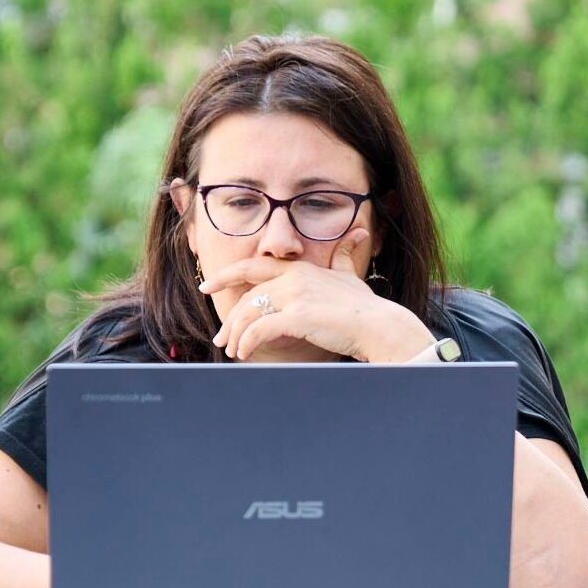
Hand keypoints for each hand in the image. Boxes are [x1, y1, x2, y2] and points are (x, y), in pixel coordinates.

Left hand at [200, 230, 435, 361]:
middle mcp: (294, 278)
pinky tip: (245, 353)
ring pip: (249, 314)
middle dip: (230, 320)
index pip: (254, 268)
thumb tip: (358, 234)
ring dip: (236, 336)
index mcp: (300, 269)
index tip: (208, 286)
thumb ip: (344, 257)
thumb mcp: (351, 276)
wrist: (379, 325)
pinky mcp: (297, 317)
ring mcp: (295, 297)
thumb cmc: (366, 306)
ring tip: (233, 351)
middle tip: (221, 339)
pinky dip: (248, 343)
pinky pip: (260, 330)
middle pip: (248, 297)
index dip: (227, 276)